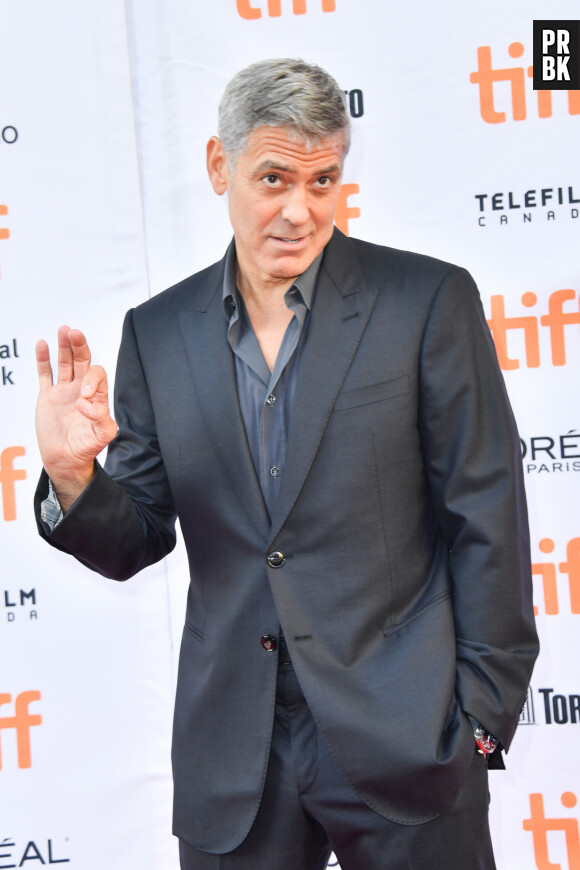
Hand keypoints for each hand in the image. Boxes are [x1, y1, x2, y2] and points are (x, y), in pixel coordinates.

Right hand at [35, 326, 117, 511]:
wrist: (66, 459)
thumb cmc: (87, 448)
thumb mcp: (102, 435)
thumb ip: (101, 418)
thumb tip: (86, 404)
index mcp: (97, 396)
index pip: (97, 376)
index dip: (92, 380)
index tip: (84, 396)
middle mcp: (82, 390)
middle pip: (82, 361)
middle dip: (79, 346)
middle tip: (74, 333)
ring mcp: (64, 391)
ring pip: (65, 362)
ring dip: (64, 346)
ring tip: (64, 330)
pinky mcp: (48, 396)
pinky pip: (46, 373)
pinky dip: (43, 359)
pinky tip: (42, 344)